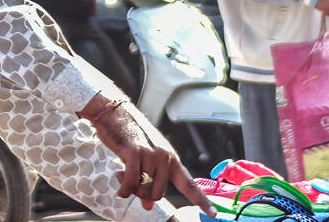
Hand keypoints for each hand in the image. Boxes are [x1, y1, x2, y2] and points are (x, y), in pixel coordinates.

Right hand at [78, 96, 215, 212]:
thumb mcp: (145, 163)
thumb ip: (150, 184)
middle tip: (132, 183)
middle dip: (143, 195)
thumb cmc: (131, 140)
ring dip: (131, 188)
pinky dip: (124, 189)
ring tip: (123, 174)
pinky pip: (131, 184)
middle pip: (158, 194)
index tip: (212, 213)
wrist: (116, 116)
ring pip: (144, 190)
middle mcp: (166, 157)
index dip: (201, 200)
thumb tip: (148, 207)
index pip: (189, 184)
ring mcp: (152, 154)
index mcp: (172, 160)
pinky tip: (120, 187)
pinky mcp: (136, 153)